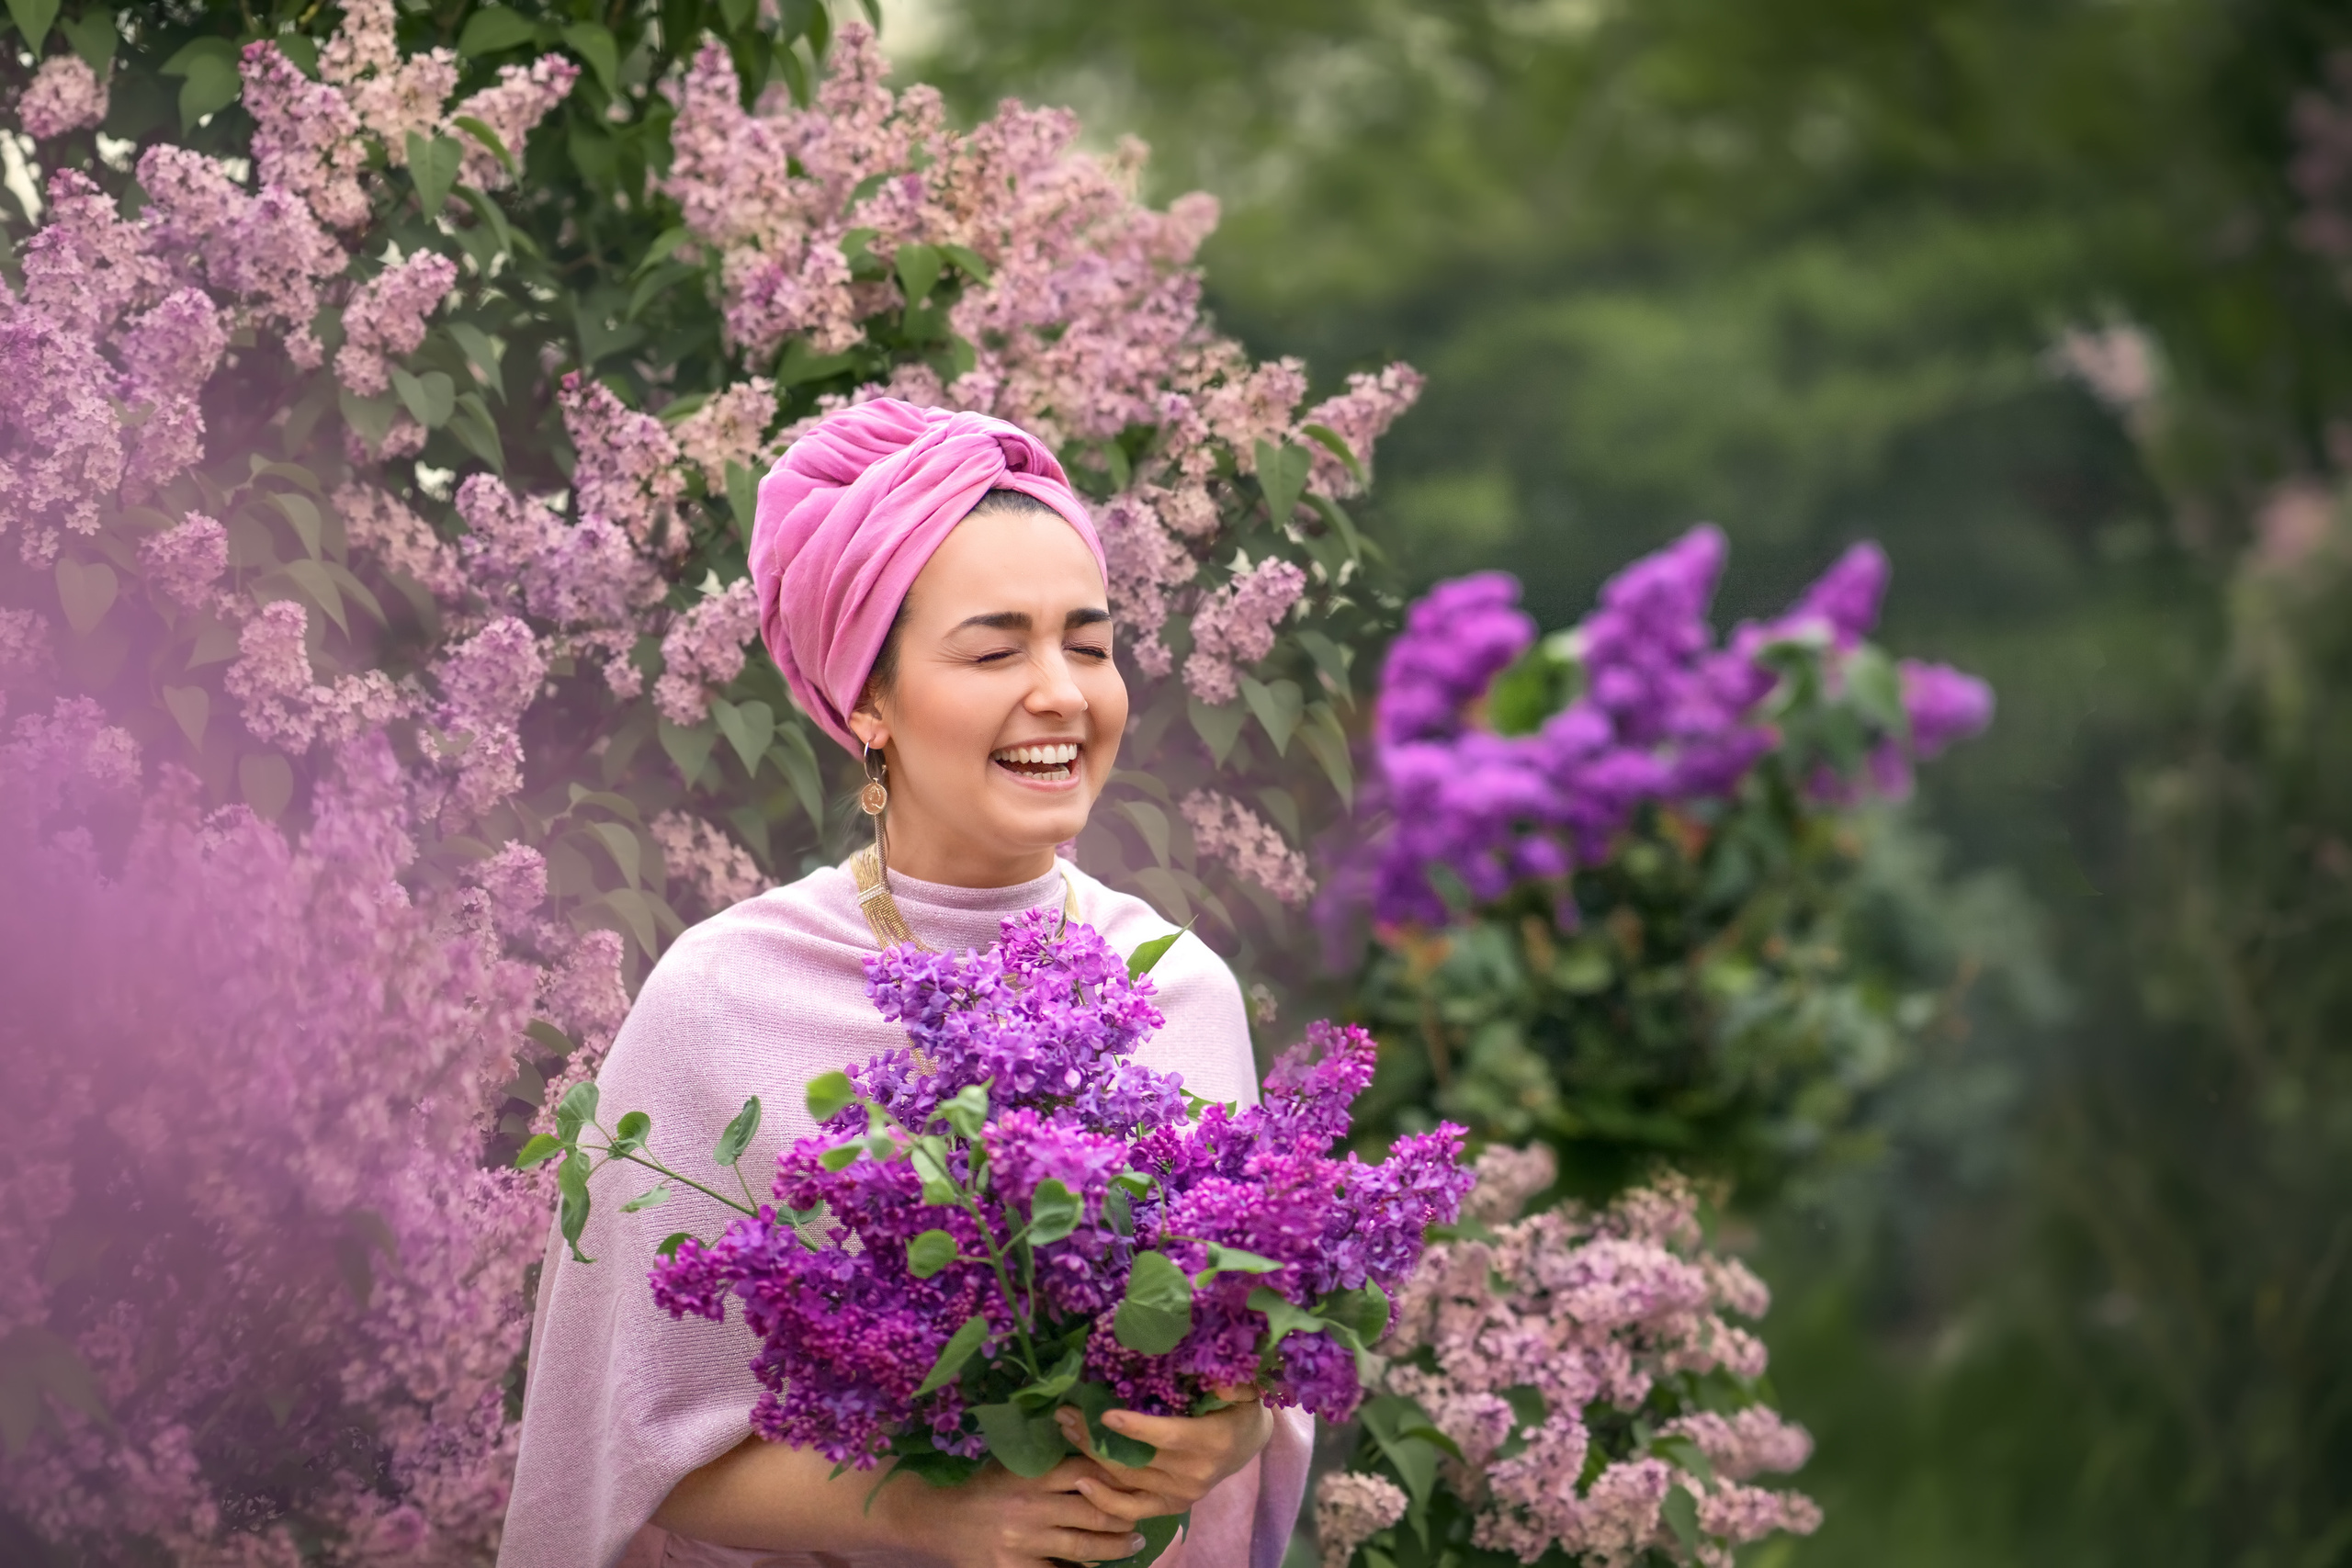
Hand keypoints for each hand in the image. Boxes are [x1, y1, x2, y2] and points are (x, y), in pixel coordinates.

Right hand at [881, 1455, 1147, 1567]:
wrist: (936, 1519)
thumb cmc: (979, 1486)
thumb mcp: (1011, 1463)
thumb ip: (1046, 1457)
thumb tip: (1089, 1442)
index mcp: (1032, 1472)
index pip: (1087, 1470)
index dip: (1117, 1475)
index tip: (1139, 1477)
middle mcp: (1032, 1505)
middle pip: (1094, 1510)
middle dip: (1123, 1515)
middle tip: (1142, 1515)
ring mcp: (1024, 1541)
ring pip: (1084, 1546)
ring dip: (1115, 1546)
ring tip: (1133, 1543)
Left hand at [1053, 1386, 1274, 1522]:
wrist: (1247, 1442)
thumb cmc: (1239, 1407)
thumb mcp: (1245, 1390)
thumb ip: (1234, 1383)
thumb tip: (1220, 1382)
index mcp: (1212, 1441)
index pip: (1169, 1437)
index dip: (1136, 1428)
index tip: (1104, 1414)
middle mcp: (1195, 1473)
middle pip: (1138, 1459)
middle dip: (1097, 1437)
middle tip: (1066, 1413)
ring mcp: (1181, 1494)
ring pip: (1128, 1480)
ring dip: (1092, 1457)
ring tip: (1066, 1429)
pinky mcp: (1171, 1506)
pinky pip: (1133, 1509)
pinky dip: (1105, 1500)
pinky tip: (1081, 1482)